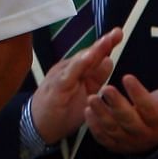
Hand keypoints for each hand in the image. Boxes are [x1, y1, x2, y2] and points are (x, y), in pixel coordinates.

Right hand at [28, 27, 120, 141]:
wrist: (38, 125)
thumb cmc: (62, 110)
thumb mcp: (85, 93)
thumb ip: (96, 77)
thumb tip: (109, 60)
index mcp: (78, 71)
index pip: (94, 55)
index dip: (107, 45)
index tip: (119, 33)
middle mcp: (69, 69)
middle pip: (88, 54)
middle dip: (102, 44)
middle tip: (116, 33)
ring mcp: (61, 76)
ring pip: (79, 61)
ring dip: (93, 51)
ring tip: (106, 41)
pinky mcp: (55, 86)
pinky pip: (67, 75)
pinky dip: (77, 65)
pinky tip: (87, 58)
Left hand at [86, 72, 157, 154]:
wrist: (157, 135)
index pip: (149, 108)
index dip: (138, 94)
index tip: (127, 77)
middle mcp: (143, 134)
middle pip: (128, 120)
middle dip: (116, 104)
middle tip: (106, 88)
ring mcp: (127, 141)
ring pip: (112, 128)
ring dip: (100, 113)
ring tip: (91, 97)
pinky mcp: (114, 145)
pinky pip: (102, 137)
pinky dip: (94, 126)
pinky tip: (87, 111)